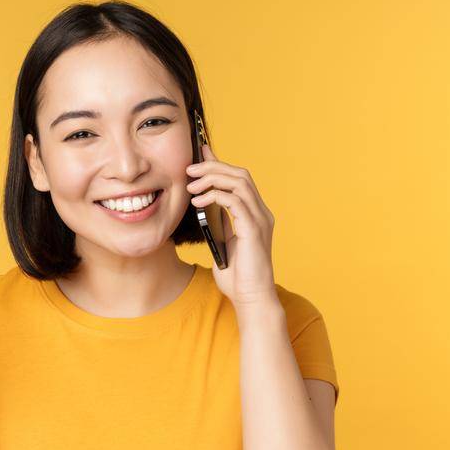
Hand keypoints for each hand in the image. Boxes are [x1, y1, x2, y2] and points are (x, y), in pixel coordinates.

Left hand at [185, 144, 278, 307]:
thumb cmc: (236, 274)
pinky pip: (235, 202)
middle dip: (213, 166)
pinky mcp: (254, 229)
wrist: (250, 297)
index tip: (200, 152)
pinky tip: (198, 202)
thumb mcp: (222, 241)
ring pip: (239, 182)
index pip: (239, 178)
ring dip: (212, 178)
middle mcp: (261, 212)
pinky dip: (215, 196)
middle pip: (240, 174)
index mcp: (255, 213)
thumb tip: (204, 204)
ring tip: (190, 185)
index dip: (220, 162)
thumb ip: (218, 222)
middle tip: (188, 169)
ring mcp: (260, 220)